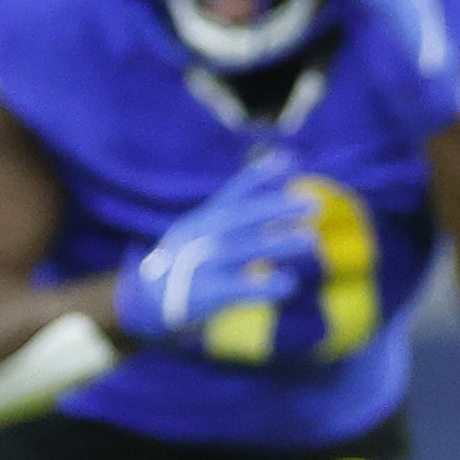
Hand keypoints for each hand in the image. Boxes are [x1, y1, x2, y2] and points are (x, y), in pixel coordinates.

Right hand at [118, 149, 327, 353]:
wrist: (147, 299)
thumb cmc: (190, 262)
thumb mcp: (206, 231)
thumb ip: (239, 215)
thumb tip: (279, 191)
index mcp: (204, 218)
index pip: (234, 192)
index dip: (259, 175)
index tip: (290, 160)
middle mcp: (201, 235)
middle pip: (240, 217)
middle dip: (275, 208)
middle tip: (313, 204)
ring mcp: (199, 262)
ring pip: (241, 249)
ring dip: (278, 244)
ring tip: (312, 240)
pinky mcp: (202, 292)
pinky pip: (236, 287)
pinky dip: (262, 286)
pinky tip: (289, 283)